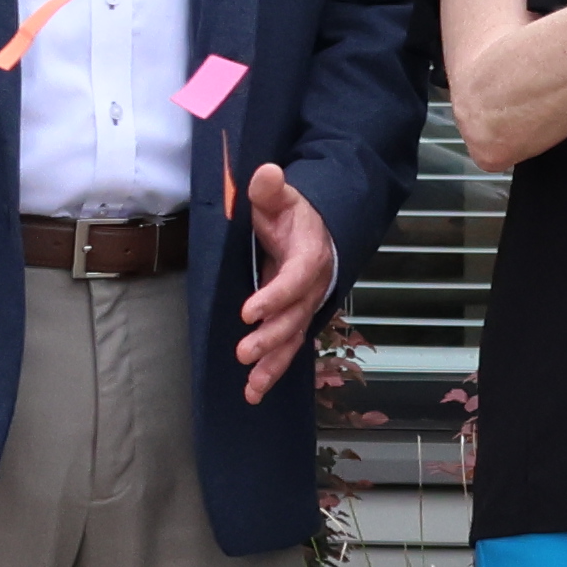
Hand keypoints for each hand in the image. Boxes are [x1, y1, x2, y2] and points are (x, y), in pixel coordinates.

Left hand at [231, 163, 341, 400]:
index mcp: (310, 257)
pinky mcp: (295, 319)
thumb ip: (270, 190)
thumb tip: (266, 174)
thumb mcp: (282, 197)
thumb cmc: (296, 215)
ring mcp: (305, 307)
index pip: (296, 279)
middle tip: (244, 351)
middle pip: (295, 317)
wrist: (322, 231)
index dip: (276, 296)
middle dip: (271, 337)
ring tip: (252, 387)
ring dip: (274, 364)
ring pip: (293, 339)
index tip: (249, 311)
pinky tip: (254, 392)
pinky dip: (273, 370)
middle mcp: (312, 288)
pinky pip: (288, 348)